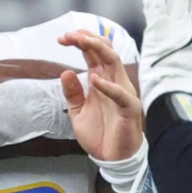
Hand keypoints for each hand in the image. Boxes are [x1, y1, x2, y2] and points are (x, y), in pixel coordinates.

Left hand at [58, 30, 142, 160]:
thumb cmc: (99, 133)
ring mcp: (122, 92)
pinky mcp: (129, 108)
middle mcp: (113, 81)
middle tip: (69, 35)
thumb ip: (72, 93)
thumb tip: (65, 72)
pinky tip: (94, 79)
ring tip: (81, 43)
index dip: (80, 41)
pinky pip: (120, 94)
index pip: (93, 53)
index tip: (62, 38)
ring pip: (114, 63)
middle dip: (88, 39)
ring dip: (98, 50)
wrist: (112, 157)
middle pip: (105, 51)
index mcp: (101, 80)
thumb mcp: (78, 112)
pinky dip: (107, 86)